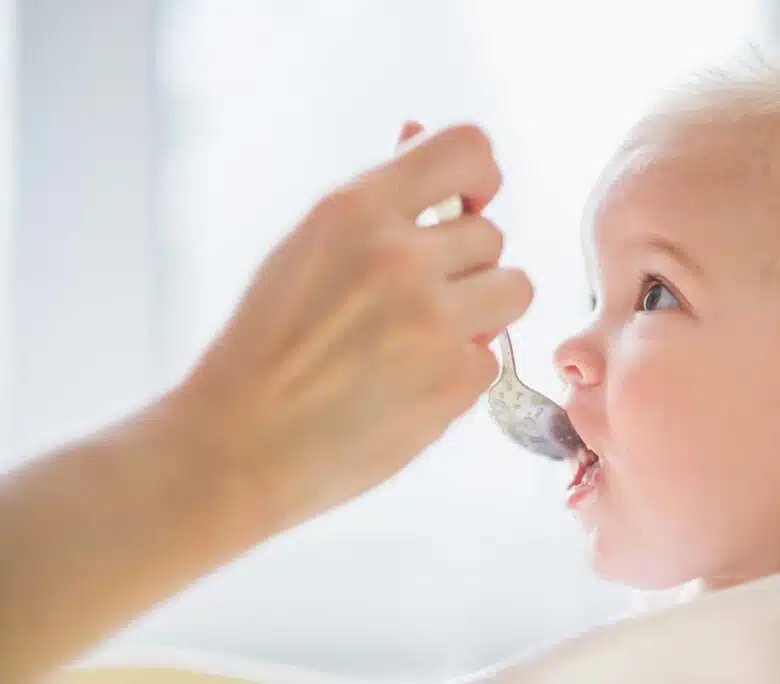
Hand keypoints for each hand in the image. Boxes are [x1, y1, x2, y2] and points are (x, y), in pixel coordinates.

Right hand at [173, 123, 531, 532]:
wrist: (240, 444)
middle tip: (414, 299)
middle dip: (463, 266)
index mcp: (357, 211)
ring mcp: (434, 324)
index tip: (467, 202)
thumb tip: (417, 134)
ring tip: (424, 337)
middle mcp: (402, 259)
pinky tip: (408, 385)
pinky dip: (460, 372)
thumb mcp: (307, 248)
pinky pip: (491, 358)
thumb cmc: (264, 345)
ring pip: (513, 291)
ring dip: (481, 311)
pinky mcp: (453, 384)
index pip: (467, 150)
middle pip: (492, 235)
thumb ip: (375, 200)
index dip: (480, 175)